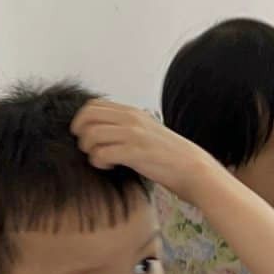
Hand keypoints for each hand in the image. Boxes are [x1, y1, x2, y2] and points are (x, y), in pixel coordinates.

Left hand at [72, 100, 209, 203]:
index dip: (82, 121)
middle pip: (86, 116)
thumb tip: (98, 129)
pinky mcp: (135, 152)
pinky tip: (110, 166)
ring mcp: (133, 134)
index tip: (87, 136)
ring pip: (90, 135)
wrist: (192, 168)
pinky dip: (99, 162)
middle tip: (91, 148)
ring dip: (90, 150)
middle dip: (81, 134)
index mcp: (131, 112)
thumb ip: (124, 125)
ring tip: (102, 159)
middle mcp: (131, 119)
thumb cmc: (167, 154)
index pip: (92, 105)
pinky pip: (101, 153)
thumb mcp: (146, 130)